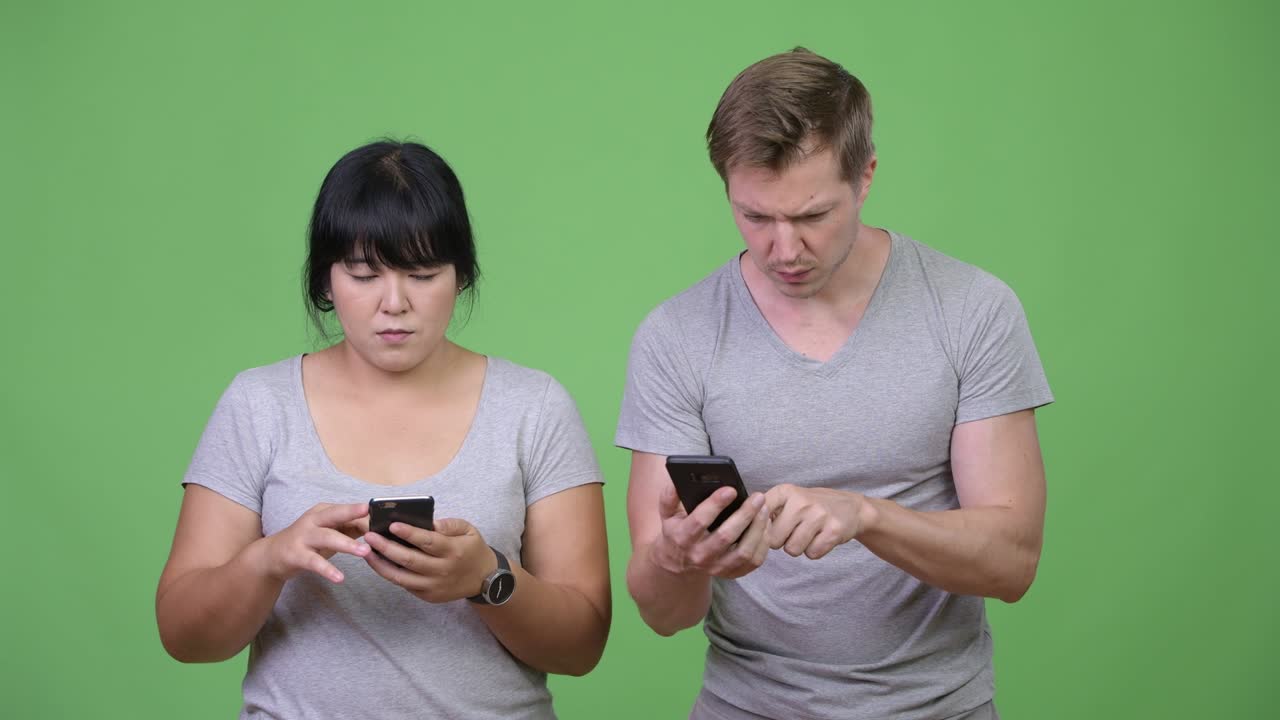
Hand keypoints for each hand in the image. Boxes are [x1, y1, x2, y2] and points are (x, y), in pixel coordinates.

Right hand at [257, 502, 371, 582]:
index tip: (386, 520)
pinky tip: (340, 578)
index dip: (366, 516)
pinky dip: (327, 570)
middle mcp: (312, 520)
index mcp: (323, 511)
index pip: (347, 511)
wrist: (272, 556)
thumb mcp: (329, 531)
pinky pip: (314, 562)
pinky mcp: (295, 555)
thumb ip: (350, 528)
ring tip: (365, 552)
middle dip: (353, 515)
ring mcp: (303, 537)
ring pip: (327, 537)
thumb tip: (378, 527)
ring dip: (347, 544)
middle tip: (372, 519)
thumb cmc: (308, 542)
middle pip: (335, 515)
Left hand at [363, 518, 497, 602]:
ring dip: (381, 564)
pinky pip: (404, 585)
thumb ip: (449, 524)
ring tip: (366, 551)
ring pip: (401, 577)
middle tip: (369, 536)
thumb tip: (428, 522)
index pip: (428, 542)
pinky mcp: (427, 596)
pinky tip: (379, 562)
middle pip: (409, 560)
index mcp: (454, 551)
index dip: (409, 533)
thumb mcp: (468, 530)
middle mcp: (442, 571)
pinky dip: (389, 574)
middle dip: (386, 548)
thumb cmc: (472, 549)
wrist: (484, 579)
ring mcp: (433, 586)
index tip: (392, 525)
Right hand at [650, 482, 770, 578]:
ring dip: (758, 529)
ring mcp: (717, 567)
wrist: (677, 563)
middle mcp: (700, 555)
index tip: (731, 489)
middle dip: (745, 514)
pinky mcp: (731, 573)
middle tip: (757, 497)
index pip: (700, 521)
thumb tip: (676, 481)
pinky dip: (763, 543)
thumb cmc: (676, 531)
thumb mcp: (666, 514)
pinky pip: (753, 561)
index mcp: (683, 537)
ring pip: (744, 552)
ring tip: (764, 509)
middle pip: (726, 536)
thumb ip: (669, 496)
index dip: (715, 504)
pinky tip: (765, 525)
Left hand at [764, 485, 865, 558]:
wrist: (851, 507)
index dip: (761, 528)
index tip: (769, 527)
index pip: (759, 515)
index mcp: (785, 491)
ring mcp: (819, 515)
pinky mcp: (834, 530)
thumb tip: (748, 529)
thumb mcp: (789, 499)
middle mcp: (801, 500)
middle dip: (781, 542)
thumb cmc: (812, 506)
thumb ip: (767, 510)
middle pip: (774, 539)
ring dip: (798, 547)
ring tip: (808, 533)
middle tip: (794, 531)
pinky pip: (812, 554)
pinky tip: (820, 538)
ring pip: (792, 549)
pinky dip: (815, 551)